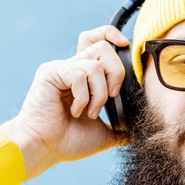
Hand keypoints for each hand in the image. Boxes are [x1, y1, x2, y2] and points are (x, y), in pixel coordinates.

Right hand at [0, 25, 129, 179]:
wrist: (45, 149)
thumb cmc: (68, 142)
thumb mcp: (104, 134)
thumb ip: (121, 126)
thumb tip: (139, 129)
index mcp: (84, 76)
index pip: (97, 41)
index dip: (111, 35)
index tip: (125, 45)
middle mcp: (72, 68)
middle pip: (102, 48)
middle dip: (116, 72)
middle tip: (112, 96)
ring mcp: (61, 69)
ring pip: (94, 65)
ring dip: (99, 94)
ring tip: (90, 113)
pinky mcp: (50, 73)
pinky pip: (78, 75)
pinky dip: (83, 97)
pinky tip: (75, 111)